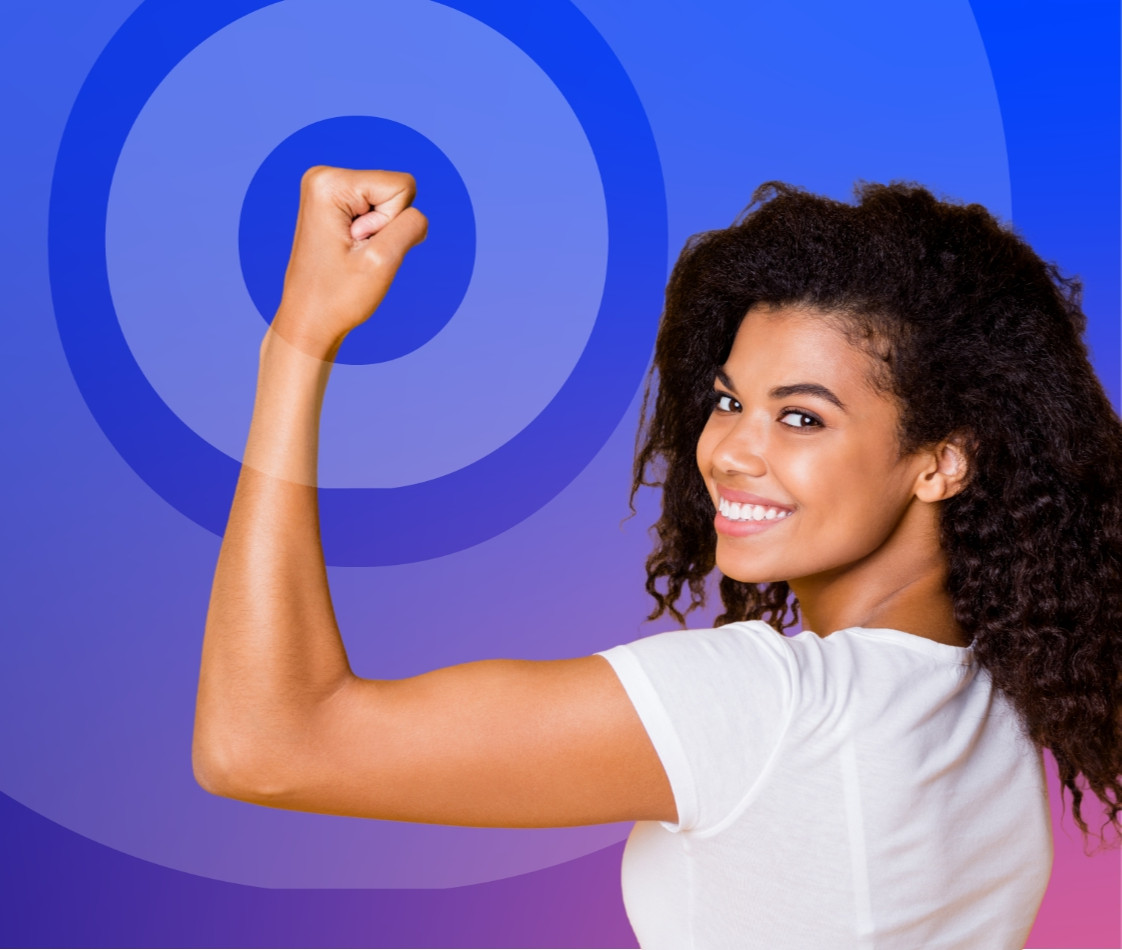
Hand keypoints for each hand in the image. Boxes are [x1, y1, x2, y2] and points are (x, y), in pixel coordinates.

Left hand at [271, 166, 427, 354]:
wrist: (310, 321)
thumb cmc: (339, 297)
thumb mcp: (384, 261)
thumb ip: (411, 226)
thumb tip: (417, 214)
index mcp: (329, 182)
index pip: (401, 186)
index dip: (391, 223)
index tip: (359, 246)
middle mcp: (324, 177)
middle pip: (394, 191)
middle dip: (385, 227)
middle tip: (355, 254)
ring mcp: (327, 190)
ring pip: (388, 203)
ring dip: (380, 235)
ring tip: (351, 255)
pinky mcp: (334, 206)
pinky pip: (377, 212)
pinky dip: (373, 236)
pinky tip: (350, 253)